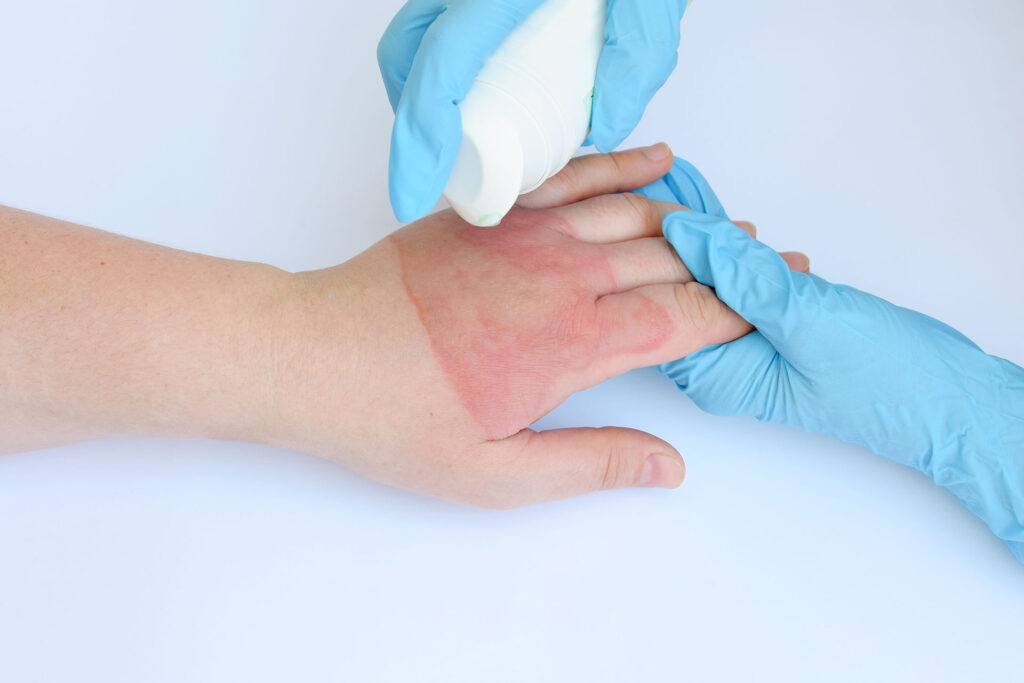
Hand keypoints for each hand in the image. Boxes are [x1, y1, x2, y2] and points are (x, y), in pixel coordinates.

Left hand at [267, 147, 803, 507]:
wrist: (315, 354)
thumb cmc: (395, 417)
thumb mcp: (494, 474)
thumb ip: (589, 463)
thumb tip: (669, 465)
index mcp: (572, 345)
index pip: (682, 317)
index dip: (738, 308)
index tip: (776, 300)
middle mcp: (562, 279)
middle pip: (671, 258)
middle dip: (730, 261)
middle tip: (772, 260)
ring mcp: (527, 235)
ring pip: (634, 211)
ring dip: (690, 215)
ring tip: (730, 223)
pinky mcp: (495, 213)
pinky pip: (573, 176)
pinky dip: (621, 165)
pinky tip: (655, 159)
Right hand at [378, 0, 689, 221]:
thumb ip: (637, 58)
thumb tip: (606, 123)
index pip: (442, 68)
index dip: (421, 139)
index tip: (413, 190)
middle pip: (408, 55)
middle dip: (415, 122)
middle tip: (440, 170)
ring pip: (416, 39)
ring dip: (426, 93)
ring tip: (459, 137)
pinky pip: (436, 24)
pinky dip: (445, 64)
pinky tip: (479, 88)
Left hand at [634, 162, 1023, 557]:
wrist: (941, 398)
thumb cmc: (884, 376)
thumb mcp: (809, 320)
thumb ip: (745, 278)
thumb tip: (688, 234)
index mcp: (713, 374)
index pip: (660, 303)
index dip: (663, 251)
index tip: (675, 204)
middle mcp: (717, 367)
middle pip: (674, 293)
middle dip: (686, 244)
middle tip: (697, 198)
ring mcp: (739, 353)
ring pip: (707, 286)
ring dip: (717, 249)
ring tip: (721, 210)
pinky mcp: (765, 337)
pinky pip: (737, 290)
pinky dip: (744, 263)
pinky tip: (757, 244)